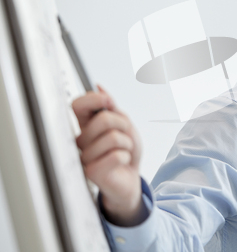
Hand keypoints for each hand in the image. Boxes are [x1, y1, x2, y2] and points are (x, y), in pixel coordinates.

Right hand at [73, 86, 145, 225]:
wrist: (129, 178)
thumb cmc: (125, 150)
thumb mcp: (124, 124)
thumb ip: (112, 108)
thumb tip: (99, 87)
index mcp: (86, 125)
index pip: (78, 105)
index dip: (94, 99)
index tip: (108, 101)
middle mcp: (82, 140)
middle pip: (104, 119)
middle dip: (124, 125)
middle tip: (125, 136)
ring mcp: (85, 156)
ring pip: (113, 137)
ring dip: (127, 143)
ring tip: (123, 151)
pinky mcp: (92, 171)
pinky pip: (117, 155)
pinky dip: (126, 156)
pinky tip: (121, 162)